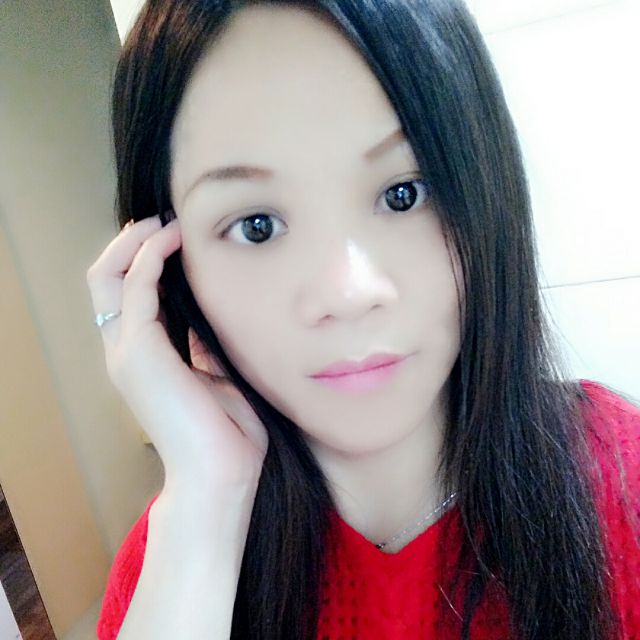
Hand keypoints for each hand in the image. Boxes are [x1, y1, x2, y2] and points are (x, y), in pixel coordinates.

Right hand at [86, 215, 268, 497]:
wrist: (221, 476)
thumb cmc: (226, 432)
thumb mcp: (216, 375)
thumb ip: (203, 345)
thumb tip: (212, 314)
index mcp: (143, 358)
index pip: (125, 296)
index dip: (140, 260)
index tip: (172, 236)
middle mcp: (126, 352)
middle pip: (104, 280)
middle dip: (129, 243)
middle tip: (162, 220)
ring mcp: (128, 353)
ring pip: (108, 277)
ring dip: (136, 242)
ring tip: (166, 221)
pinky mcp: (141, 353)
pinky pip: (134, 288)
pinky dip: (150, 256)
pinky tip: (173, 239)